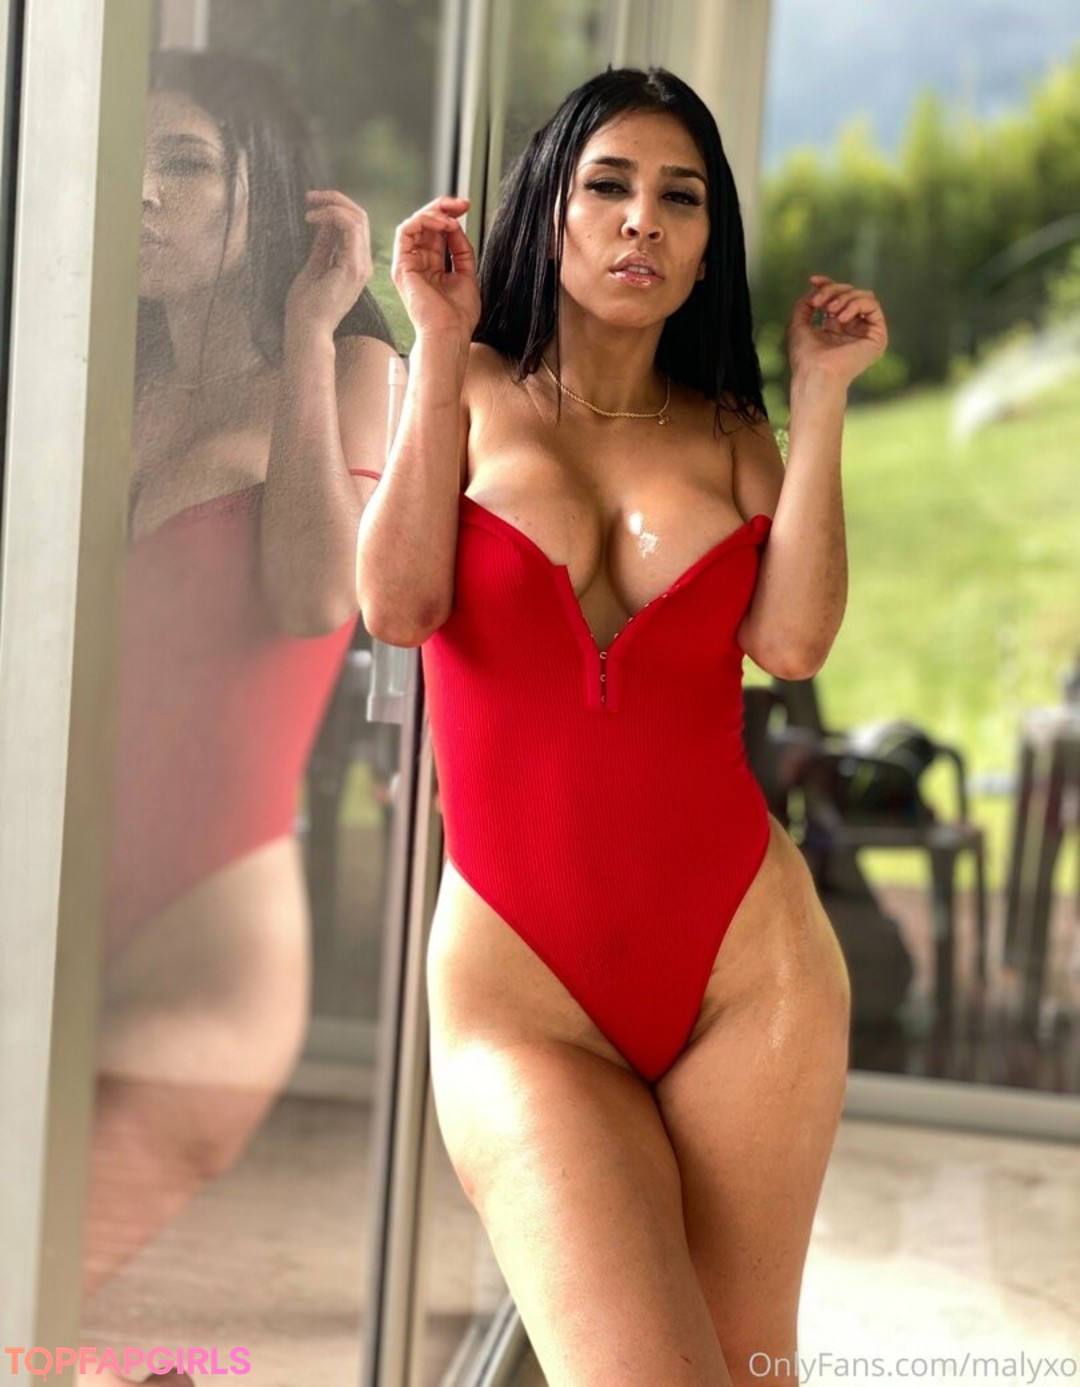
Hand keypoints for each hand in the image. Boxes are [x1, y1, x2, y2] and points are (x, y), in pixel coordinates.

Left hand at [285, 189, 373, 335]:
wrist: (308, 330)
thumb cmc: (307, 306)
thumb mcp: (314, 266)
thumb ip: (324, 245)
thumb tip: (326, 222)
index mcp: (355, 264)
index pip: (355, 225)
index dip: (336, 207)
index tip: (311, 206)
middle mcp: (363, 264)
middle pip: (360, 217)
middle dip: (335, 200)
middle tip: (310, 197)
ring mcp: (360, 265)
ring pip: (358, 218)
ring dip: (333, 205)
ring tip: (309, 209)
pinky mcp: (353, 267)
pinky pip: (351, 228)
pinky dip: (333, 216)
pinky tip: (313, 219)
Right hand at [391, 195, 479, 340]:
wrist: (449, 334)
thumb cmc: (458, 317)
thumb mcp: (467, 274)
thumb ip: (461, 249)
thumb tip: (456, 226)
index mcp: (433, 267)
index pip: (437, 232)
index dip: (450, 216)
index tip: (466, 208)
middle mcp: (419, 264)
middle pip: (425, 224)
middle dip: (443, 208)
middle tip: (461, 204)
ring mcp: (408, 264)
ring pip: (414, 224)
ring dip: (434, 213)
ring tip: (451, 218)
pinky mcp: (401, 266)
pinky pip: (405, 231)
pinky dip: (424, 221)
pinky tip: (442, 225)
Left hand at [785, 274, 887, 386]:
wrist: (815, 373)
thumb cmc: (805, 356)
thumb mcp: (799, 323)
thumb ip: (806, 304)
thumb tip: (815, 287)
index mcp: (836, 328)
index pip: (838, 297)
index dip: (827, 285)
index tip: (813, 280)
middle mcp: (853, 329)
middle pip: (850, 293)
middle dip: (832, 291)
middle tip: (819, 301)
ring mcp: (866, 332)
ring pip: (863, 296)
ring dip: (843, 297)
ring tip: (830, 311)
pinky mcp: (878, 336)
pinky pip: (873, 306)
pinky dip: (856, 305)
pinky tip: (841, 318)